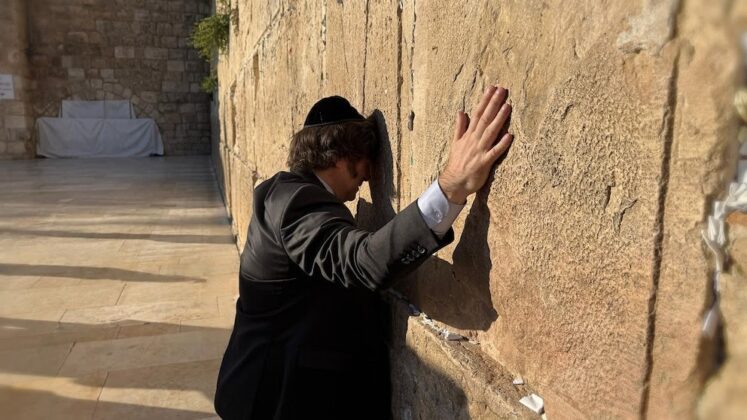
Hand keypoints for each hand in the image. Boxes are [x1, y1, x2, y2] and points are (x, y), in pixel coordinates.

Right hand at [438, 85, 512, 203]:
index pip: (477, 113)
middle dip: (493, 104)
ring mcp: (479, 151)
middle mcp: (474, 140)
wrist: (454, 182)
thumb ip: (460, 127)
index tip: (492, 88)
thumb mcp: (456, 142)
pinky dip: (501, 144)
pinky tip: (510, 136)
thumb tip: (460, 111)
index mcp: (468, 135)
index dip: (485, 100)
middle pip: (485, 119)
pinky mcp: (484, 163)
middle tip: (502, 90)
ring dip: (499, 119)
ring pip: (490, 132)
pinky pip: (494, 152)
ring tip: (508, 106)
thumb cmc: (457, 163)